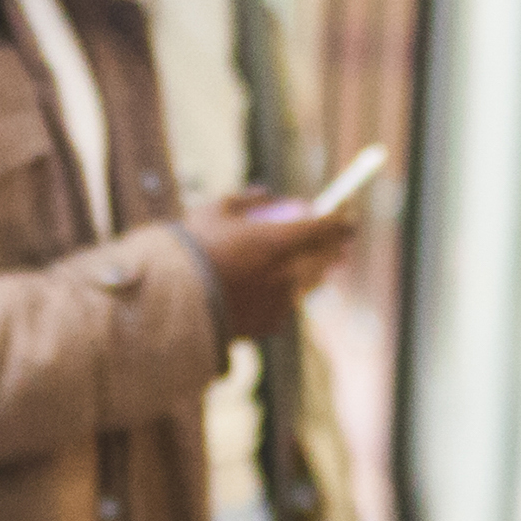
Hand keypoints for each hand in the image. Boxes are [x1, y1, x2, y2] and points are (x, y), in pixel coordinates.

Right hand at [183, 191, 357, 341]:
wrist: (171, 303)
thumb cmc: (191, 250)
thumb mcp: (215, 210)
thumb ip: (248, 200)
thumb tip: (267, 195)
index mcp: (278, 241)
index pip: (326, 227)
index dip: (341, 219)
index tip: (349, 216)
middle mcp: (288, 273)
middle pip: (325, 258)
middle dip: (334, 248)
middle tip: (338, 243)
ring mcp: (282, 302)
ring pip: (309, 284)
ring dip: (313, 272)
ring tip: (313, 266)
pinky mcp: (271, 325)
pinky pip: (287, 306)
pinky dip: (285, 296)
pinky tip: (275, 293)